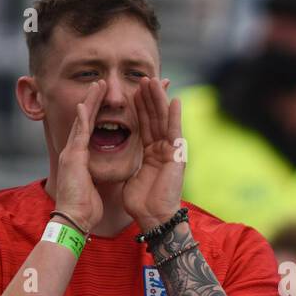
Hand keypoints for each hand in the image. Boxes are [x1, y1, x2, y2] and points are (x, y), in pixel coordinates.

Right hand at [54, 79, 104, 230]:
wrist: (74, 220)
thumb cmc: (84, 207)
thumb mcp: (93, 184)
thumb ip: (95, 173)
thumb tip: (101, 170)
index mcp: (80, 156)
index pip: (91, 128)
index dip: (100, 112)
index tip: (109, 98)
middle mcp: (74, 151)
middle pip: (86, 119)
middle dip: (95, 100)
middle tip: (103, 82)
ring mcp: (71, 152)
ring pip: (82, 121)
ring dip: (90, 101)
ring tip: (98, 84)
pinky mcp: (73, 158)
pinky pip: (79, 134)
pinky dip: (82, 119)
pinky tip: (86, 104)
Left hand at [124, 75, 184, 229]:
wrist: (152, 217)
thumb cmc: (141, 202)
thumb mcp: (131, 176)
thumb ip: (130, 162)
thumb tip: (119, 158)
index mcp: (151, 153)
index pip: (144, 125)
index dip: (138, 108)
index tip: (132, 91)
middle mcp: (162, 149)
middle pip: (154, 118)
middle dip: (148, 98)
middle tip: (142, 78)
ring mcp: (171, 151)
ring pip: (163, 120)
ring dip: (159, 100)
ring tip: (153, 81)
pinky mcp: (177, 155)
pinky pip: (175, 132)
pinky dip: (175, 116)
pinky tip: (174, 99)